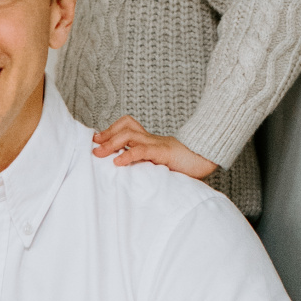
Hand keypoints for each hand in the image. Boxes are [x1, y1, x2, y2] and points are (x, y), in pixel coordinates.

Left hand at [92, 116, 218, 180]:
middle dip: (106, 135)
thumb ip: (145, 165)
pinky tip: (118, 162)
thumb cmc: (185, 165)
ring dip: (111, 143)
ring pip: (130, 135)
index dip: (111, 130)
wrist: (208, 159)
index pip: (127, 125)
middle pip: (126, 126)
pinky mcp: (164, 153)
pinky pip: (143, 150)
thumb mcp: (160, 164)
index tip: (96, 140)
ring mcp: (158, 144)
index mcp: (150, 140)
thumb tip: (126, 174)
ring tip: (98, 153)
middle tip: (92, 145)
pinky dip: (128, 155)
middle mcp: (152, 139)